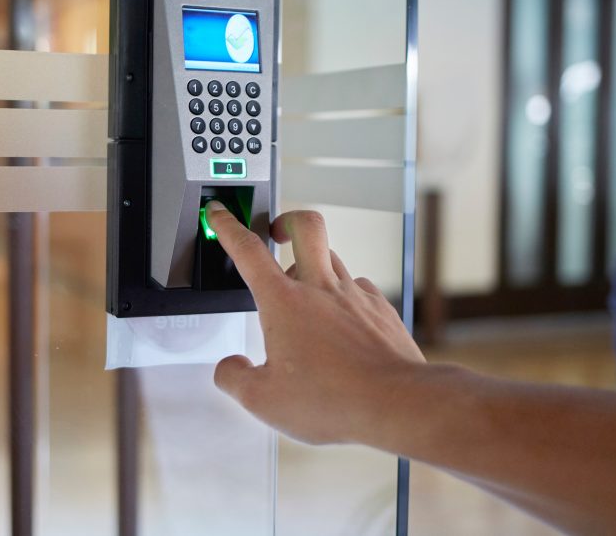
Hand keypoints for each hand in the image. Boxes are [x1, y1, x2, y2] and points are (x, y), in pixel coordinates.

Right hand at [206, 202, 425, 444]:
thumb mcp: (262, 400)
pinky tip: (341, 320)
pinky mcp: (380, 309)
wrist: (397, 402)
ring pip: (332, 257)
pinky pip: (358, 287)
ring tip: (305, 292)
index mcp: (284, 302)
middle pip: (305, 227)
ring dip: (314, 263)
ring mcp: (354, 295)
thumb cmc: (333, 399)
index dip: (228, 226)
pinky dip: (344, 294)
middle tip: (277, 231)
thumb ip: (234, 378)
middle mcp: (320, 289)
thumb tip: (229, 367)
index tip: (219, 213)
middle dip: (286, 220)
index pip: (248, 250)